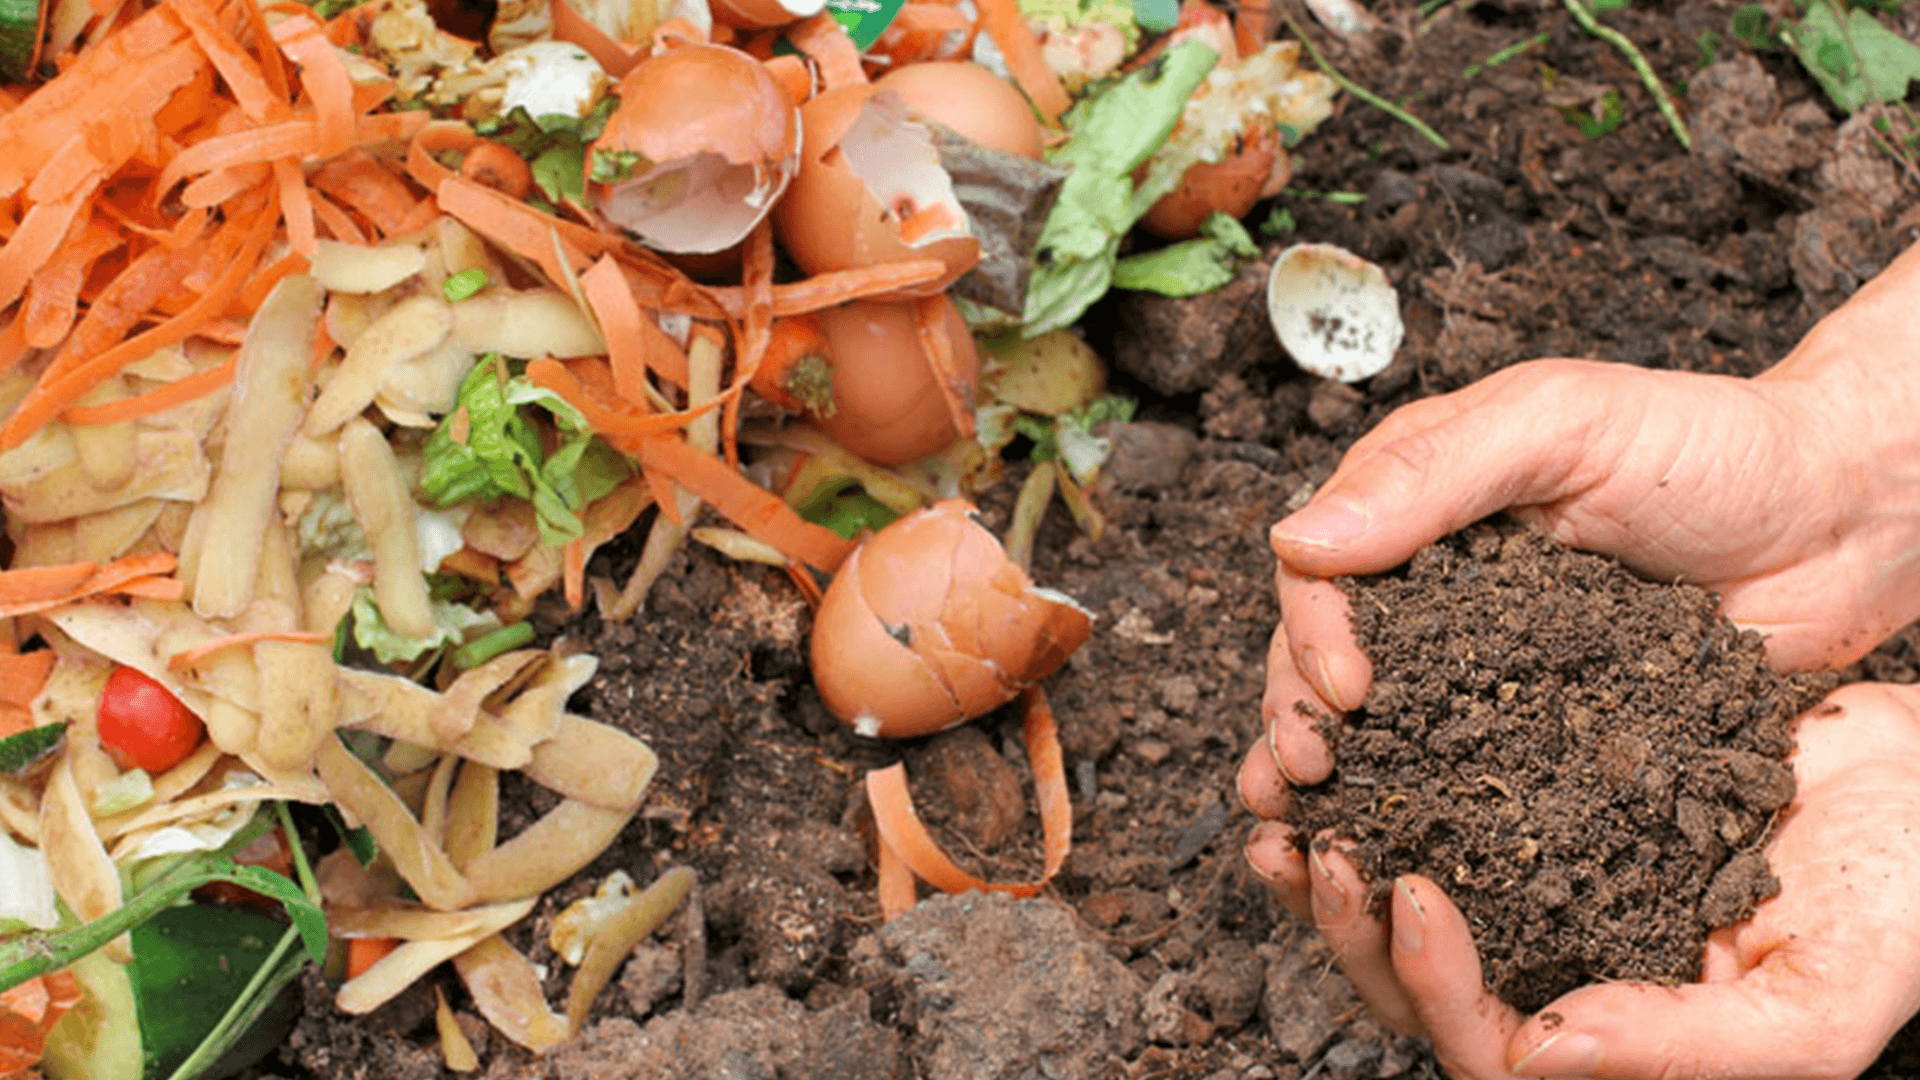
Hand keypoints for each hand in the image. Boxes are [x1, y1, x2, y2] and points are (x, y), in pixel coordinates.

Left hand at [1244, 682, 1919, 1078]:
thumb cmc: (1901, 904)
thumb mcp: (1819, 1001)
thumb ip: (1688, 1048)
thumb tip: (1535, 1057)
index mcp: (1613, 1039)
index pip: (1487, 1047)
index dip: (1433, 986)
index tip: (1408, 892)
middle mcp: (1562, 972)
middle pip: (1416, 985)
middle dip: (1352, 926)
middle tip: (1319, 845)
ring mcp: (1543, 891)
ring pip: (1408, 900)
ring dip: (1340, 860)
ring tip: (1292, 800)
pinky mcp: (1538, 807)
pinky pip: (1439, 806)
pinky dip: (1386, 777)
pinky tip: (1352, 733)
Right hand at [1246, 238, 1919, 795]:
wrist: (1845, 520)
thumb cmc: (1712, 446)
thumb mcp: (1562, 425)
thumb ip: (1432, 473)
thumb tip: (1295, 539)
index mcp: (1418, 506)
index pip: (1320, 572)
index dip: (1310, 633)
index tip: (1343, 689)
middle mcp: (1436, 590)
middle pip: (1326, 659)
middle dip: (1298, 718)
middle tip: (1307, 774)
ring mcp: (1487, 666)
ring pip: (1381, 727)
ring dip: (1335, 781)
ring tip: (1307, 836)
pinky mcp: (1543, 732)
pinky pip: (1470, 776)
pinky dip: (1422, 817)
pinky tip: (1392, 858)